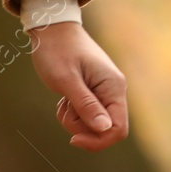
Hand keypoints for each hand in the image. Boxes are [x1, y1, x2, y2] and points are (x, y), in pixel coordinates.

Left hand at [28, 21, 128, 150]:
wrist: (52, 31)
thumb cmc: (57, 52)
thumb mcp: (67, 81)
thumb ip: (86, 105)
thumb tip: (105, 129)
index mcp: (114, 87)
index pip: (118, 129)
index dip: (98, 141)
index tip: (73, 139)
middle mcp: (114, 91)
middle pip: (104, 130)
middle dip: (81, 127)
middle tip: (65, 107)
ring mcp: (104, 92)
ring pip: (91, 124)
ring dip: (72, 119)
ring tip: (63, 98)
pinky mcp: (93, 93)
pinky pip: (84, 115)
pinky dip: (70, 112)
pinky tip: (64, 96)